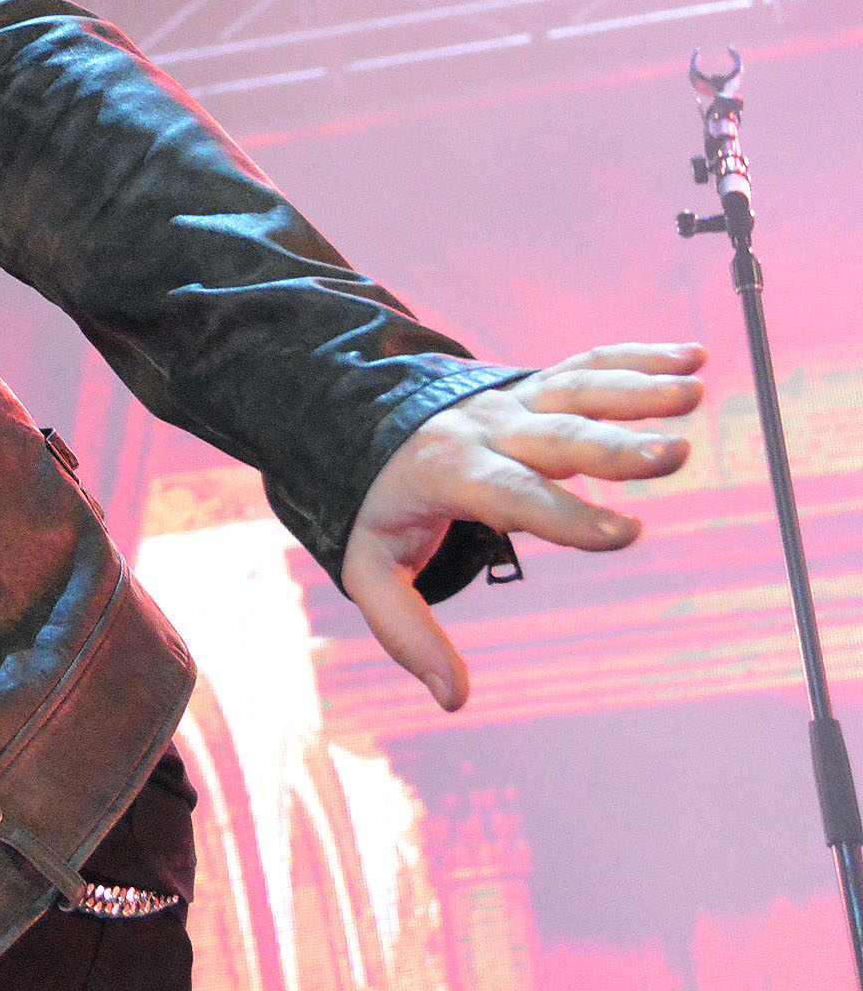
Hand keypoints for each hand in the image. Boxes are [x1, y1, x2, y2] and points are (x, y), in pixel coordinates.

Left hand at [345, 342, 705, 710]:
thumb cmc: (380, 505)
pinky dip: (637, 356)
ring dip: (635, 389)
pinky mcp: (536, 386)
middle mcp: (487, 430)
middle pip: (554, 436)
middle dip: (613, 445)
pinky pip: (588, 364)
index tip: (628, 533)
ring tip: (691, 391)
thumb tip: (453, 699)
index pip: (510, 494)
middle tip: (672, 454)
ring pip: (576, 389)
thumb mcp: (370, 568)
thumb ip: (406, 631)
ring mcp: (514, 402)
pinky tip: (691, 355)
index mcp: (449, 473)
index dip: (566, 514)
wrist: (362, 421)